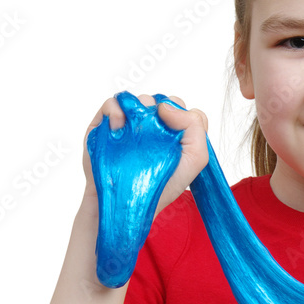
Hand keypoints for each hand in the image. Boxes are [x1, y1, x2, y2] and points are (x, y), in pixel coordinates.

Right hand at [82, 91, 210, 287]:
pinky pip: (113, 103)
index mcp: (174, 134)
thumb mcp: (194, 160)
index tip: (176, 132)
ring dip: (141, 110)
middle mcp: (153, 127)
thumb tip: (165, 106)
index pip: (183, 109)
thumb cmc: (160, 187)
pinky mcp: (108, 125)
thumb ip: (196, 129)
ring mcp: (130, 125)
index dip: (182, 115)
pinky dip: (118, 110)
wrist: (127, 205)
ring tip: (138, 133)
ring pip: (139, 99)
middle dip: (162, 111)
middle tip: (157, 133)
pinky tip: (121, 129)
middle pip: (162, 100)